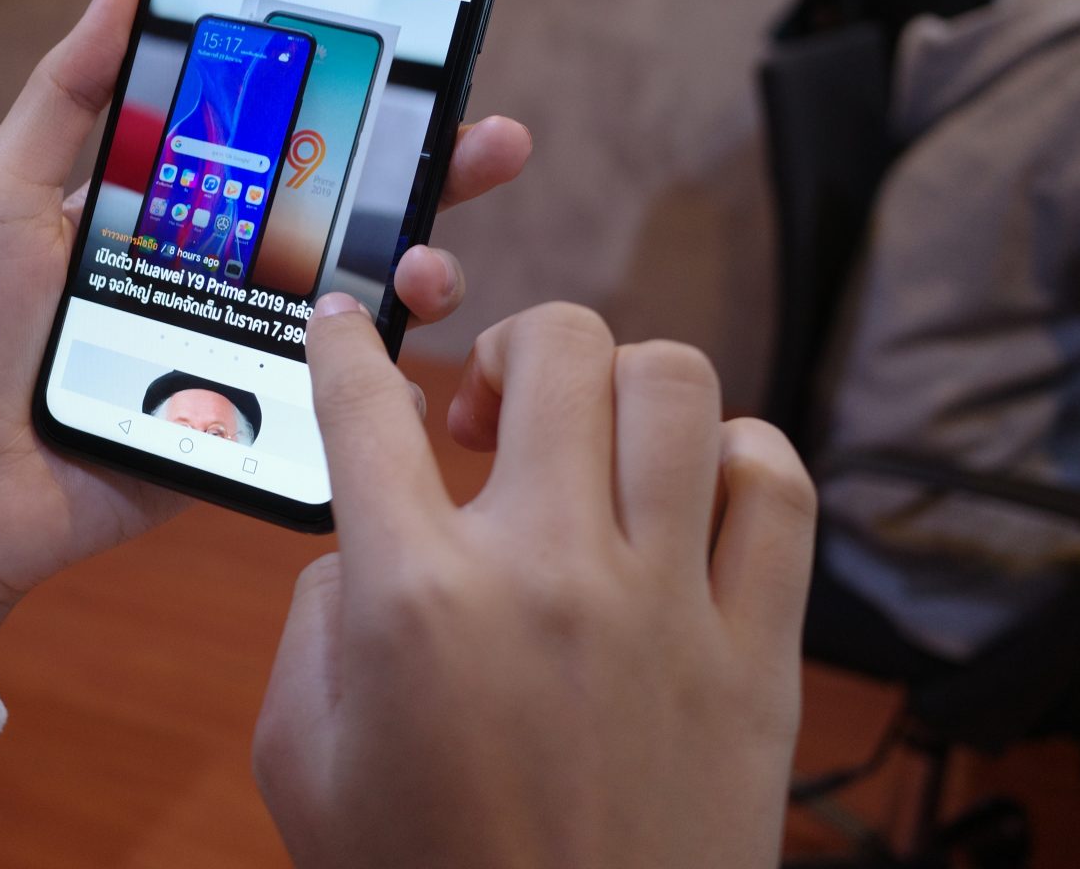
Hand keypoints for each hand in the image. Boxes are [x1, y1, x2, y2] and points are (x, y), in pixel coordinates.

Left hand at [0, 0, 532, 690]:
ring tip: (427, 270)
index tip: (420, 64)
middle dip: (433, 174)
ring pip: (363, 303)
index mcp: (176, 204)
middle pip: (349, 212)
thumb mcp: (1, 197)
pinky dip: (385, 386)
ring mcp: (249, 349)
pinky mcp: (257, 427)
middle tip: (493, 144)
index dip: (353, 103)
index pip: (281, 140)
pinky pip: (341, 402)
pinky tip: (400, 369)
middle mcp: (227, 271)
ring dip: (421, 273)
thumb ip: (65, 98)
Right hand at [254, 300, 815, 867]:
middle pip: (555, 349)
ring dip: (616, 386)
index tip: (348, 323)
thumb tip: (366, 542)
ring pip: (676, 385)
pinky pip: (778, 487)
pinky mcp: (757, 655)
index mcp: (415, 601)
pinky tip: (688, 492)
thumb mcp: (301, 757)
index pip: (366, 409)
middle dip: (504, 347)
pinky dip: (734, 455)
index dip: (345, 343)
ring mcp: (667, 607)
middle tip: (484, 416)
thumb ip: (314, 621)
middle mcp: (549, 573)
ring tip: (587, 443)